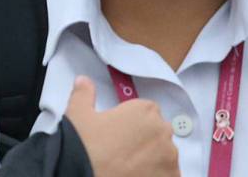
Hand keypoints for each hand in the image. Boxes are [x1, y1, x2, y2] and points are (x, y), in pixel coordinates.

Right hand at [65, 76, 180, 176]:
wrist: (80, 173)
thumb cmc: (82, 145)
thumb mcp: (77, 115)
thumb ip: (84, 94)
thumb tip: (82, 80)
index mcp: (145, 110)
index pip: (148, 114)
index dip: (133, 127)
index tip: (120, 137)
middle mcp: (162, 129)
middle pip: (158, 134)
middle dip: (145, 143)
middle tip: (123, 155)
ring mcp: (169, 155)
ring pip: (165, 156)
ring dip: (153, 161)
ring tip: (130, 170)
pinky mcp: (171, 176)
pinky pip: (170, 174)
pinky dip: (159, 175)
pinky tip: (139, 176)